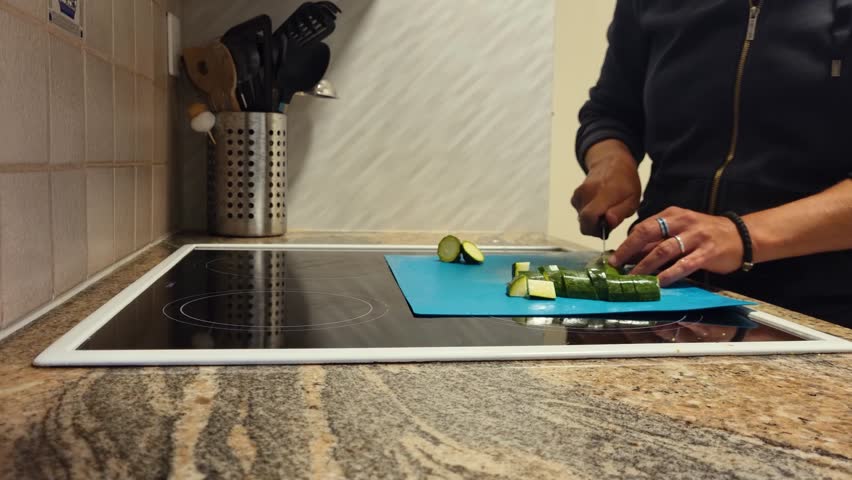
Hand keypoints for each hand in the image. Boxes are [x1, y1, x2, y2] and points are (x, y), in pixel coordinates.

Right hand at [571, 139, 640, 236]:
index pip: (589, 217)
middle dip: (595, 227)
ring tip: (605, 210)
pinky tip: (598, 206)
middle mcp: (588, 192)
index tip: (606, 229)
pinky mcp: (575, 196)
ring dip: (593, 220)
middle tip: (608, 221)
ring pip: (581, 219)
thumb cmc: (625, 182)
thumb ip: (620, 212)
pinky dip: (588, 214)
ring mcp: (579, 193)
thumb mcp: (632, 199)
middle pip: (583, 222)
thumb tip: (608, 222)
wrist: (612, 163)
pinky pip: (579, 213)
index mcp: (604, 193)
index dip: (596, 229)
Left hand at [608, 207, 744, 286]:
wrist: (742, 235)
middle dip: (629, 251)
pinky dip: (670, 274)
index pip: (643, 227)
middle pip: (648, 234)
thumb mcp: (680, 230)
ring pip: (663, 250)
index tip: (613, 258)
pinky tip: (659, 283)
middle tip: (616, 266)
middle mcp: (682, 222)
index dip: (626, 243)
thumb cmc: (705, 234)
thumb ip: (658, 241)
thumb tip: (630, 255)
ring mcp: (695, 237)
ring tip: (634, 278)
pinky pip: (684, 264)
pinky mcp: (707, 252)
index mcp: (672, 215)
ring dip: (646, 265)